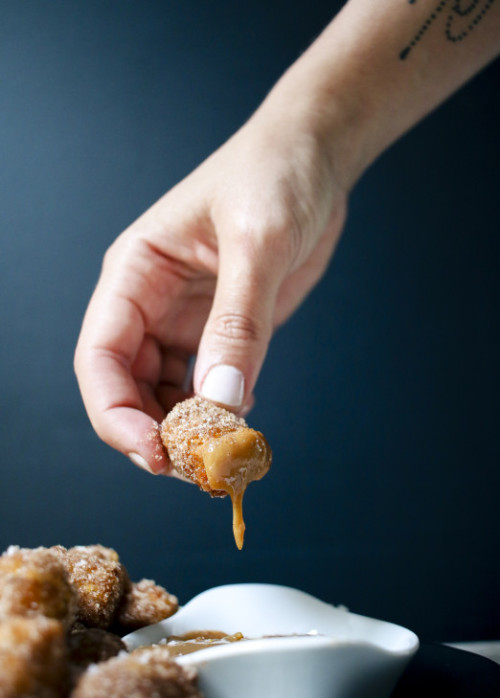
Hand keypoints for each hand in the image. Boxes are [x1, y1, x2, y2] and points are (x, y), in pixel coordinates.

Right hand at [74, 94, 347, 474]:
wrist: (315, 157)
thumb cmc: (275, 174)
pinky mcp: (221, 331)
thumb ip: (239, 322)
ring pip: (165, 395)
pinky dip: (218, 414)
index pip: (100, 358)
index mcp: (135, 274)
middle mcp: (150, 303)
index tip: (155, 454)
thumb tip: (222, 402)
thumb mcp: (258, 241)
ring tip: (222, 455)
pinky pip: (206, 387)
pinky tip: (242, 423)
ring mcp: (185, 321)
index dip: (116, 415)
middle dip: (154, 434)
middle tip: (198, 468)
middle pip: (127, 389)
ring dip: (187, 431)